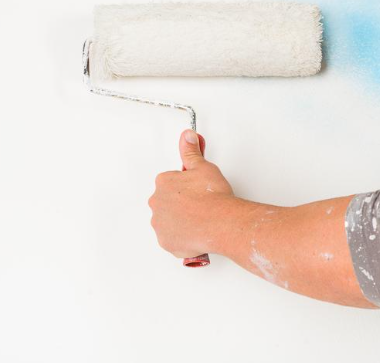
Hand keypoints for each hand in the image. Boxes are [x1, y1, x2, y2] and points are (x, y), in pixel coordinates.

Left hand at [149, 130, 234, 258]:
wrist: (222, 222)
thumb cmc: (213, 197)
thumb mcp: (203, 167)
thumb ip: (191, 151)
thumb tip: (187, 136)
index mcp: (163, 183)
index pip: (171, 182)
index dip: (186, 186)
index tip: (197, 189)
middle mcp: (157, 203)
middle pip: (167, 201)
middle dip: (181, 203)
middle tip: (200, 204)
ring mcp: (160, 224)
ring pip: (168, 221)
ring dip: (180, 220)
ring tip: (200, 219)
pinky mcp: (167, 242)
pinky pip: (172, 239)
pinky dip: (182, 238)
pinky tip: (196, 232)